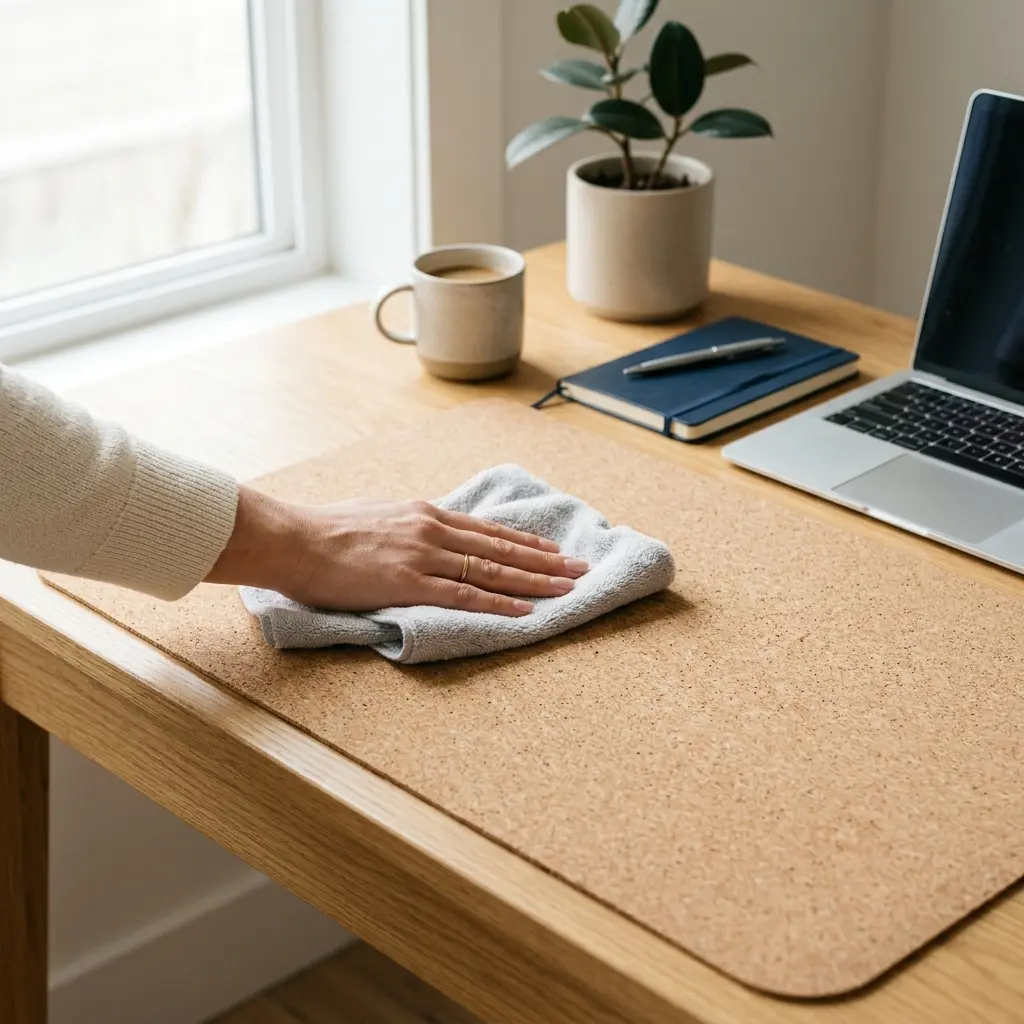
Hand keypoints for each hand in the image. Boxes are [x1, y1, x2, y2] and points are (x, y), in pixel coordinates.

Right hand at [206, 486, 588, 615]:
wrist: (294, 539)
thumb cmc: (327, 529)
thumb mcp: (377, 516)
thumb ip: (407, 526)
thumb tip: (422, 533)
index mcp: (425, 513)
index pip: (488, 531)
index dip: (524, 543)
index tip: (552, 551)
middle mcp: (432, 529)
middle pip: (501, 549)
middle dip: (545, 561)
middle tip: (579, 568)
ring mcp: (424, 555)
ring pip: (492, 571)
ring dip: (534, 581)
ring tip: (567, 588)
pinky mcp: (410, 582)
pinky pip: (465, 595)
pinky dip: (499, 603)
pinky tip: (525, 610)